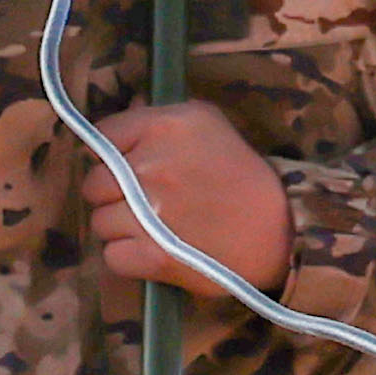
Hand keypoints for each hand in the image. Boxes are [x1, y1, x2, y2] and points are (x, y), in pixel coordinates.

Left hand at [88, 101, 292, 303]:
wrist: (281, 228)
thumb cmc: (242, 172)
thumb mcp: (206, 122)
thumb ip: (157, 117)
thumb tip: (117, 127)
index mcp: (162, 127)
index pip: (102, 136)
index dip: (110, 155)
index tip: (127, 168)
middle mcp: (150, 167)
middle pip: (94, 184)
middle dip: (112, 194)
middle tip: (139, 201)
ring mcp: (148, 214)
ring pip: (100, 222)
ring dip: (120, 227)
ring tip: (151, 228)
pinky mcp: (153, 256)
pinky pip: (112, 256)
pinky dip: (127, 257)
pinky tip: (151, 250)